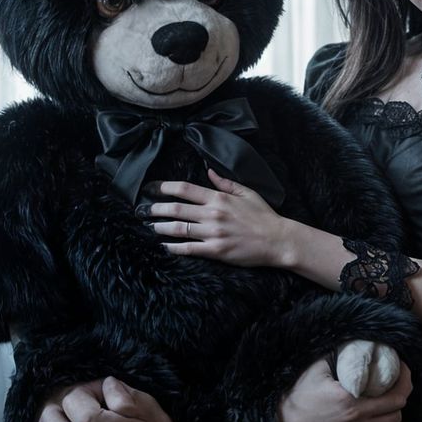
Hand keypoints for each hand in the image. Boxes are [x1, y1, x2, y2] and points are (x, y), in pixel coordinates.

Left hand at [151, 169, 293, 267]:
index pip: (185, 189)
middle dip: (156, 209)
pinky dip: (173, 247)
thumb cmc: (264, 216)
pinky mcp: (216, 250)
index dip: (164, 187)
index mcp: (219, 198)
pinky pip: (189, 248)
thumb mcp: (247, 193)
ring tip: (151, 227)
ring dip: (161, 227)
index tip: (152, 188)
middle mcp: (213, 214)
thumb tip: (209, 171)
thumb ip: (225, 183)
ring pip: (179, 229)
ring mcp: (213, 233)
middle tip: (144, 210)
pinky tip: (164, 246)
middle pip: (176, 209)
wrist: (278, 240)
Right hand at [278, 355, 411, 421]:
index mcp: (353, 403)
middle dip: (400, 397)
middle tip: (394, 385)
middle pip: (397, 414)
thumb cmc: (295, 400)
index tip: (402, 370)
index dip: (405, 381)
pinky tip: (371, 421)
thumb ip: (334, 356)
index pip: (396, 396)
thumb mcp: (314, 371)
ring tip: (384, 404)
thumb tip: (350, 343)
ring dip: (391, 417)